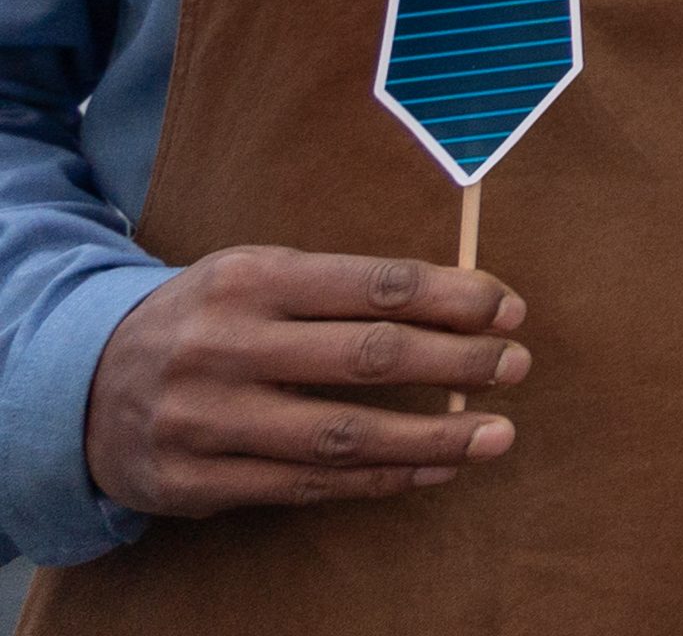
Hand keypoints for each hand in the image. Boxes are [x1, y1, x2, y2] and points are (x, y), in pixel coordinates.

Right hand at [81, 249, 526, 515]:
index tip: (510, 310)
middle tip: (518, 365)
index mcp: (252, 278)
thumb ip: (342, 286)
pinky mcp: (195, 482)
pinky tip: (430, 470)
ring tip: (496, 435)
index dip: (453, 299)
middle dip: (456, 362)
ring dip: (430, 438)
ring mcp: (207, 420)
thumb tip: (461, 301)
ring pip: (341, 436)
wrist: (85, 384)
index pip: (374, 286)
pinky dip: (378, 479)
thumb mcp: (259, 274)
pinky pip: (304, 486)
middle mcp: (227, 347)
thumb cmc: (209, 317)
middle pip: (366, 358)